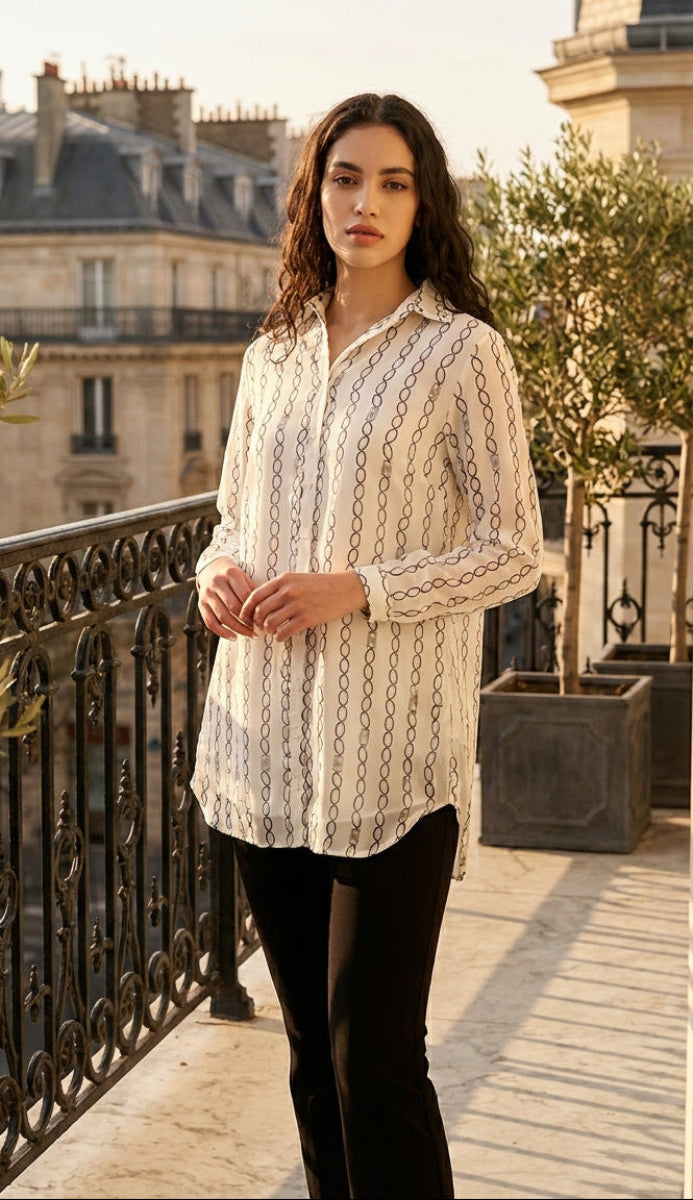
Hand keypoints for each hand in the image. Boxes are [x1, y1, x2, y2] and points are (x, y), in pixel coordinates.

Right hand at [196, 557, 256, 639]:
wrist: (211, 569)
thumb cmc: (233, 577)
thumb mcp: (245, 577)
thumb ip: (253, 592)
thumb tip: (264, 612)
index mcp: (231, 574)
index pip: (245, 596)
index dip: (254, 609)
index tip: (261, 618)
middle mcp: (217, 583)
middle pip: (233, 607)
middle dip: (246, 621)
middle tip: (257, 628)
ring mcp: (207, 594)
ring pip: (223, 617)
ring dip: (238, 629)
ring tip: (249, 634)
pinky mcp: (201, 604)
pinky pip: (210, 622)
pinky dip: (222, 633)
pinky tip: (233, 637)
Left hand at [239, 571, 367, 643]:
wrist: (345, 588)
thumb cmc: (320, 584)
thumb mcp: (297, 579)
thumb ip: (280, 587)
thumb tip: (260, 603)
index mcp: (283, 580)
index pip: (255, 595)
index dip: (246, 609)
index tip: (244, 617)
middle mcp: (288, 592)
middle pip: (260, 611)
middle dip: (256, 622)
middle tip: (259, 627)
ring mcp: (297, 605)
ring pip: (270, 623)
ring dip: (267, 630)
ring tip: (271, 631)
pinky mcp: (307, 619)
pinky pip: (284, 632)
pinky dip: (279, 637)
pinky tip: (281, 636)